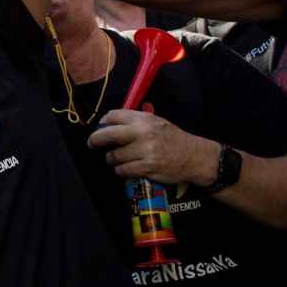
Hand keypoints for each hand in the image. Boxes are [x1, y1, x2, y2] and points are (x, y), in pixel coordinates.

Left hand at [86, 105, 216, 185]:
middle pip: (108, 135)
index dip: (103, 122)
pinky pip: (123, 170)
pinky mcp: (147, 168)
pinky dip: (120, 170)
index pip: (114, 116)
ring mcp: (145, 151)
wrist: (194, 157)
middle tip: (92, 144)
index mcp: (144, 119)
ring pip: (114, 156)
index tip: (101, 127)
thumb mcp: (157, 122)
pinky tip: (124, 169)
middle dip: (95, 140)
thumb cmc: (173, 139)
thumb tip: (110, 123)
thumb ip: (136, 121)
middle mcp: (143, 133)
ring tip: (115, 159)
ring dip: (111, 159)